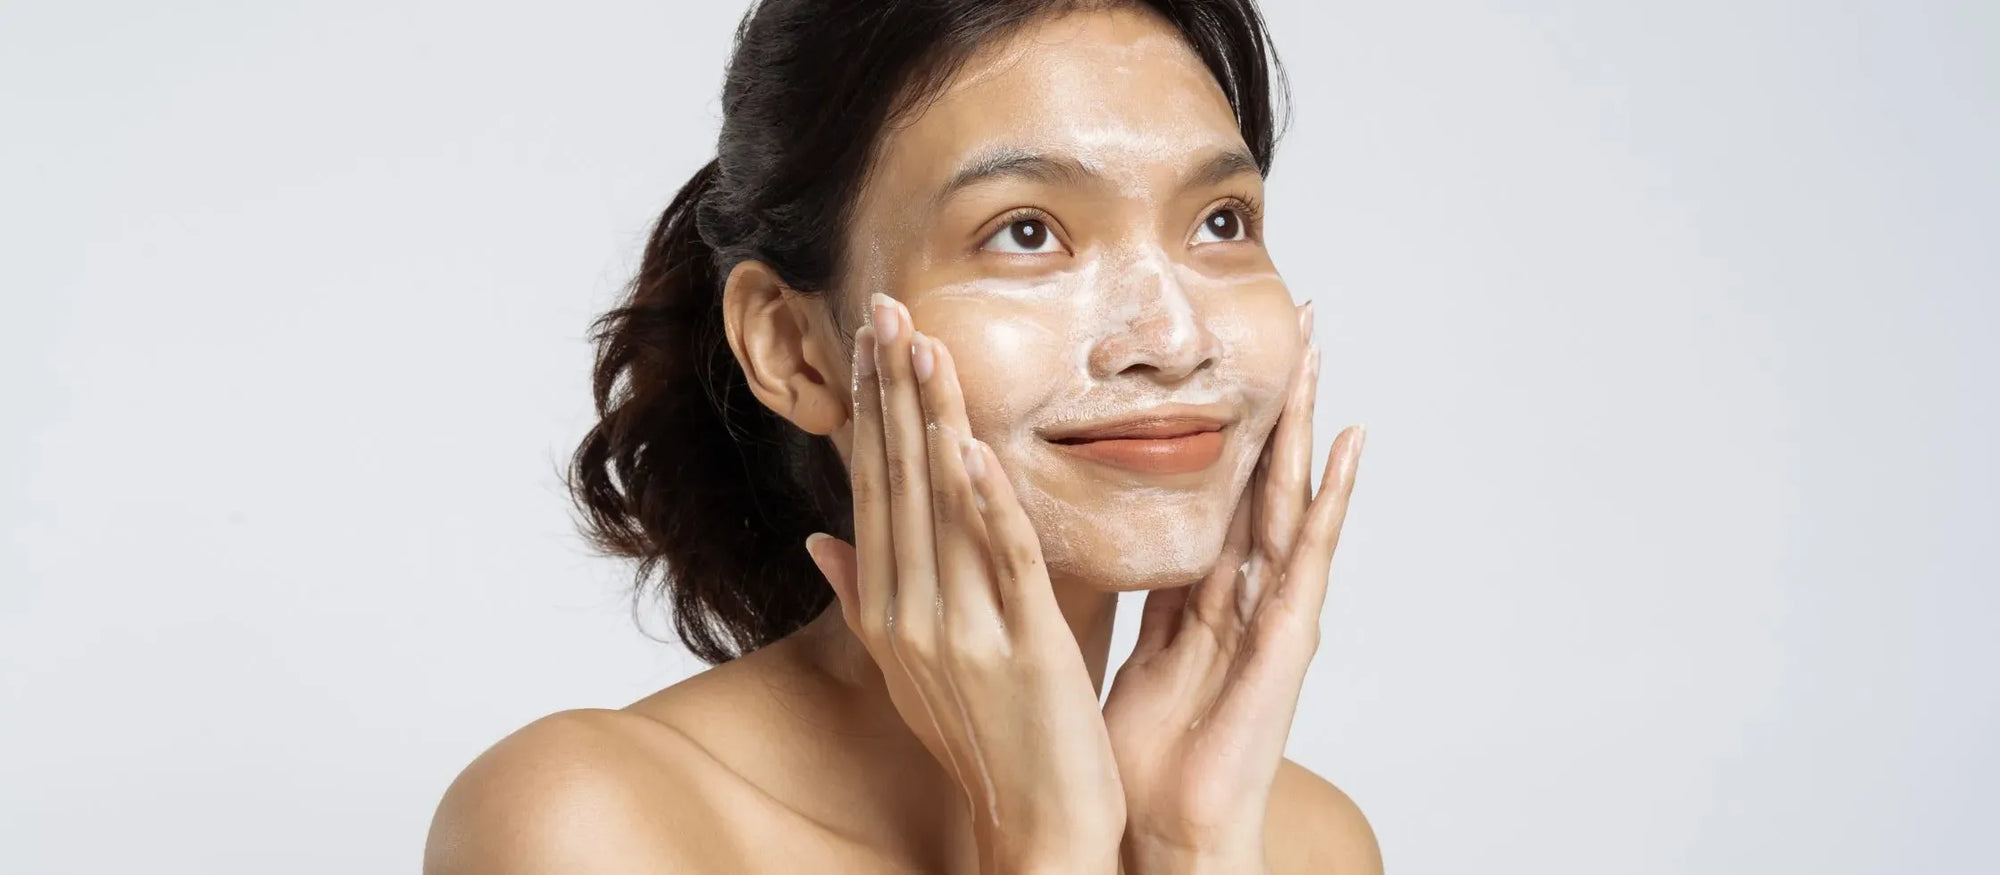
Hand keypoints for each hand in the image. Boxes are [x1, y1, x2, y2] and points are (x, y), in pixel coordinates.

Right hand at [804, 293, 1125, 873]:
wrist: (1035, 826)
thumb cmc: (983, 743)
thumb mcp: (912, 668)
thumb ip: (864, 599)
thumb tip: (818, 538)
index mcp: (889, 611)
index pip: (873, 490)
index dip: (870, 412)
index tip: (868, 343)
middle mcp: (911, 615)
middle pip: (896, 482)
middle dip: (891, 391)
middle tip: (884, 307)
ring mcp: (961, 632)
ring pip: (941, 506)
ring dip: (932, 421)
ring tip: (924, 345)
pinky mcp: (1023, 647)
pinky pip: (1001, 562)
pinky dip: (988, 503)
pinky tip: (977, 448)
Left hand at [1101, 303, 1365, 871]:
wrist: (1160, 836)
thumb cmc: (1132, 762)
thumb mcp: (1110, 650)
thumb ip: (1104, 594)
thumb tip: (1054, 542)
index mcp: (1194, 597)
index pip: (1209, 490)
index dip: (1216, 424)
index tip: (1217, 354)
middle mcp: (1240, 595)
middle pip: (1258, 478)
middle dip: (1274, 401)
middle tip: (1291, 319)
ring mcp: (1270, 615)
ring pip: (1288, 497)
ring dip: (1307, 423)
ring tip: (1318, 350)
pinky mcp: (1286, 642)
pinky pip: (1308, 558)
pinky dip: (1331, 499)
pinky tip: (1348, 445)